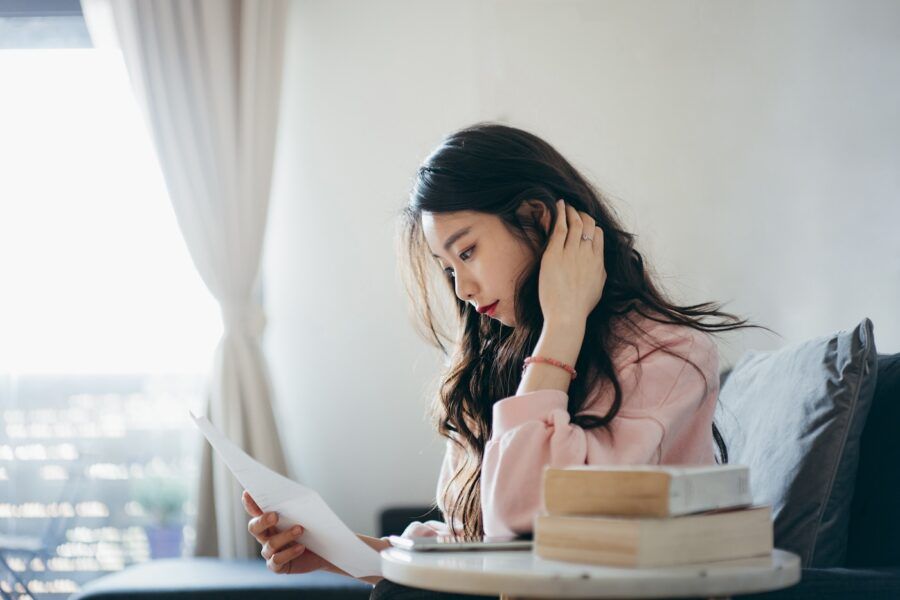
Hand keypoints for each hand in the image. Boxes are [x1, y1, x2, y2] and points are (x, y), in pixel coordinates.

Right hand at [242, 490, 331, 574]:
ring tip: (300, 529)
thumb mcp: (306, 515)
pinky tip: (300, 547)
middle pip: (254, 527)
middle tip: (275, 515)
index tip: (247, 493)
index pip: (255, 510)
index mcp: (269, 521)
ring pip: (270, 544)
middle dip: (262, 520)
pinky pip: (277, 560)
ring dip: (285, 536)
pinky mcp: (278, 566)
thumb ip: (296, 507)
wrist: (324, 551)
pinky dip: (289, 552)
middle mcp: (265, 536)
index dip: (249, 503)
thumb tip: (295, 496)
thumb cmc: (313, 530)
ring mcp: (270, 552)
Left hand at [538, 199, 605, 323]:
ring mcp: (571, 253)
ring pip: (574, 223)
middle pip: (587, 225)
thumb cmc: (580, 307)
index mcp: (598, 261)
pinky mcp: (554, 254)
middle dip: (581, 214)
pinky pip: (559, 228)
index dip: (591, 226)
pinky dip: (559, 214)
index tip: (584, 223)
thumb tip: (600, 264)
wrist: (567, 315)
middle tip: (573, 209)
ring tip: (564, 204)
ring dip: (570, 211)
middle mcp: (587, 254)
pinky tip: (557, 206)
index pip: (598, 235)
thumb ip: (600, 272)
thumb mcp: (598, 288)